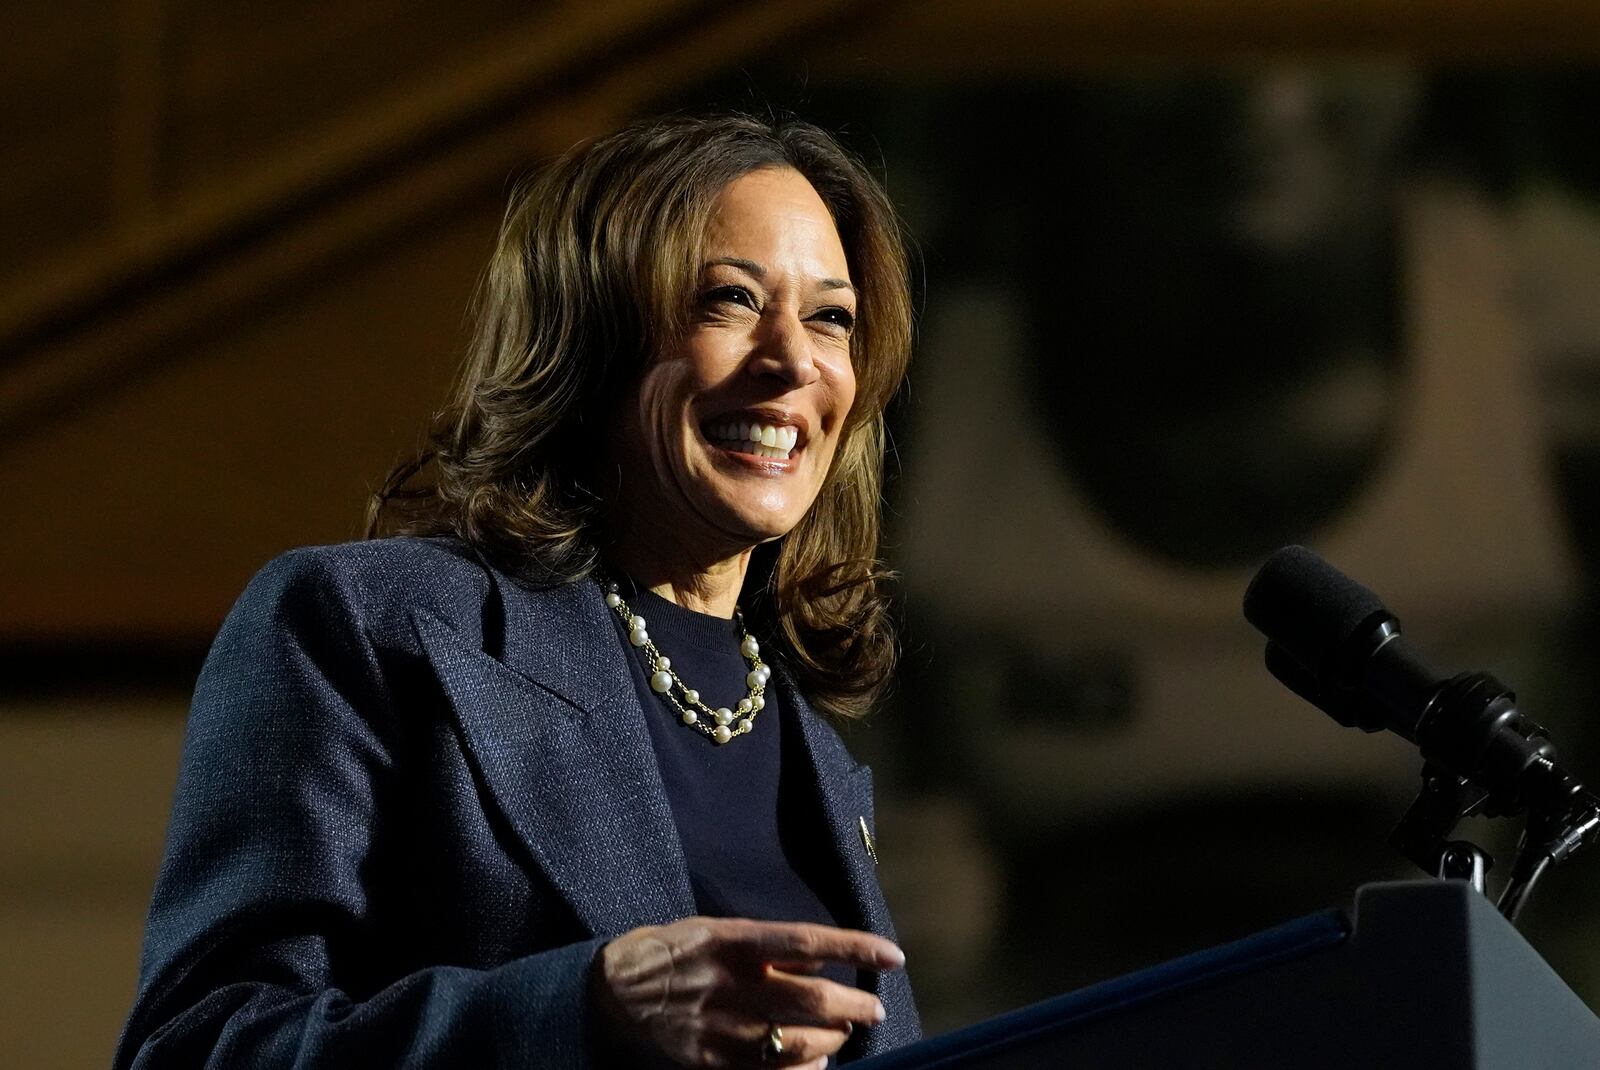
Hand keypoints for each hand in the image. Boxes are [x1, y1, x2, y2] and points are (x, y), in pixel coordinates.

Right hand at [590, 917, 903, 1067]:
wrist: (615, 991)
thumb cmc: (677, 952)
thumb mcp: (720, 930)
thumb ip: (770, 945)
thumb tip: (823, 956)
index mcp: (734, 941)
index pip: (809, 941)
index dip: (856, 947)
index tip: (893, 955)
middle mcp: (730, 983)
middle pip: (812, 1000)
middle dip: (854, 1006)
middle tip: (872, 1007)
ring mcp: (721, 1027)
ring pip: (796, 1044)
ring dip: (832, 1042)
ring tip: (842, 1033)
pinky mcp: (711, 1061)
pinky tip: (814, 1062)